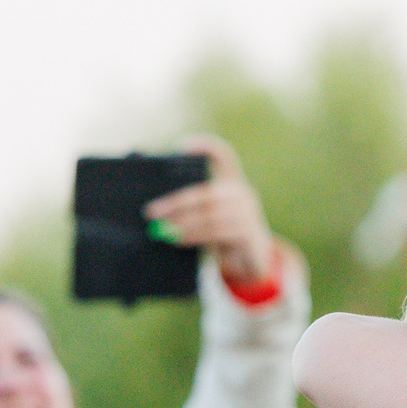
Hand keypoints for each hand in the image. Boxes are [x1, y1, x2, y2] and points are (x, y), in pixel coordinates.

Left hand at [145, 134, 277, 289]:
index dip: (204, 146)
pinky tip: (179, 240)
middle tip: (152, 212)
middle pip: (205, 193)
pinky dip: (193, 236)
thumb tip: (159, 210)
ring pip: (208, 215)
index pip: (223, 154)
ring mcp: (248, 212)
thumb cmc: (227, 235)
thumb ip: (195, 208)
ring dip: (182, 223)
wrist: (254, 261)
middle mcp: (242, 192)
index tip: (181, 146)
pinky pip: (216, 232)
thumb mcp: (213, 216)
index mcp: (233, 181)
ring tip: (163, 231)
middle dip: (175, 203)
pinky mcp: (248, 232)